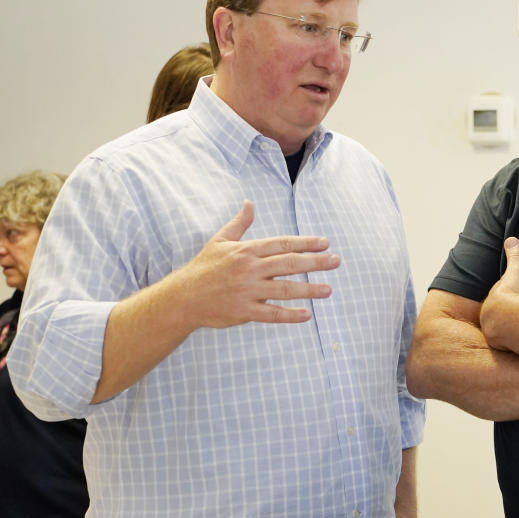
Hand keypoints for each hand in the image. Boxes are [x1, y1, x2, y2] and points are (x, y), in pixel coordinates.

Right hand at [172, 200, 340, 329]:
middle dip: (315, 262)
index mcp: (246, 250)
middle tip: (336, 261)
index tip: (325, 243)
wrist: (182, 298)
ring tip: (328, 290)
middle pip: (288, 263)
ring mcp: (247, 290)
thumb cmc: (203, 268)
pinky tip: (307, 314)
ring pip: (284, 289)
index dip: (305, 243)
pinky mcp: (243, 311)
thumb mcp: (220, 241)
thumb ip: (239, 223)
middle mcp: (249, 269)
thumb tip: (249, 203)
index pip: (282, 244)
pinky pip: (271, 313)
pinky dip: (289, 315)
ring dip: (309, 289)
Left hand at [478, 237, 518, 348]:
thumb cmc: (515, 296)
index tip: (510, 305)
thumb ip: (514, 257)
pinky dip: (513, 347)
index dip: (504, 303)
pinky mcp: (500, 347)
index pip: (496, 303)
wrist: (513, 319)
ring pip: (500, 335)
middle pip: (496, 320)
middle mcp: (487, 320)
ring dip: (507, 336)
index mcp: (490, 304)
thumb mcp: (515, 274)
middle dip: (503, 321)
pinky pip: (507, 347)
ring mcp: (492, 335)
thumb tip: (512, 240)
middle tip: (514, 322)